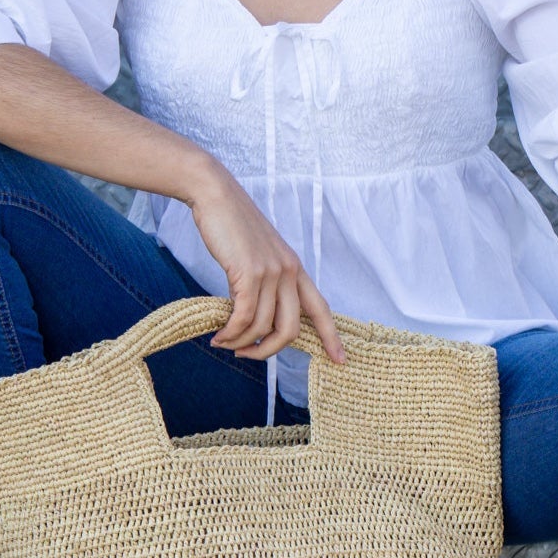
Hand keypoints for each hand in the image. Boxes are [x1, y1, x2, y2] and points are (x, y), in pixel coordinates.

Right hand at [187, 170, 345, 367]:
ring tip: (224, 343)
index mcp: (296, 269)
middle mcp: (289, 272)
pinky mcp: (248, 273)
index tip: (340, 360)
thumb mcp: (261, 256)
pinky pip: (243, 317)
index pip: (321, 309)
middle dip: (268, 351)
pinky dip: (230, 333)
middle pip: (290, 329)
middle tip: (247, 355)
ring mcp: (271, 272)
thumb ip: (267, 283)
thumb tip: (259, 319)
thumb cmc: (235, 228)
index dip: (331, 337)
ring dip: (241, 343)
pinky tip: (219, 335)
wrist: (218, 197)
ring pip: (262, 327)